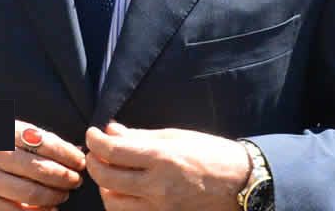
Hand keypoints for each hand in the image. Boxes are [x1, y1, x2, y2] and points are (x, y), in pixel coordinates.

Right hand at [0, 121, 85, 210]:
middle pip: (39, 169)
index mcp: (4, 132)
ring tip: (63, 195)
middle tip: (75, 181)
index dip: (67, 154)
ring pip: (30, 193)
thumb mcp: (18, 140)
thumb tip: (79, 153)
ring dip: (54, 196)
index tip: (81, 163)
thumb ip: (45, 144)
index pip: (44, 142)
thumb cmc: (3, 156)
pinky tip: (49, 210)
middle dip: (64, 177)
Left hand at [85, 121, 249, 210]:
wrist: (241, 184)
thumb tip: (111, 131)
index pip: (113, 151)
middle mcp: (158, 186)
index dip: (95, 140)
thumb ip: (140, 136)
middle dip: (93, 162)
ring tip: (111, 172)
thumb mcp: (177, 137)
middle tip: (95, 152)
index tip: (93, 133)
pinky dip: (119, 203)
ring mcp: (160, 208)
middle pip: (105, 178)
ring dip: (104, 186)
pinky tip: (124, 190)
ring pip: (112, 202)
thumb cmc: (212, 154)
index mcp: (163, 158)